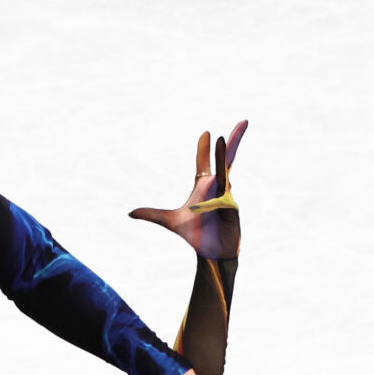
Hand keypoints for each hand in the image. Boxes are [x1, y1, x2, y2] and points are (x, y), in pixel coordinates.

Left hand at [129, 120, 246, 260]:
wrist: (211, 253)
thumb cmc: (196, 235)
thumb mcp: (170, 222)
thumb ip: (152, 214)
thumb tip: (130, 213)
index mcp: (204, 186)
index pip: (204, 163)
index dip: (204, 148)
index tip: (205, 133)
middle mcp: (218, 187)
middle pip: (226, 159)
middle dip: (233, 140)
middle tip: (243, 121)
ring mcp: (227, 196)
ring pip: (224, 175)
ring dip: (222, 156)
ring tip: (221, 137)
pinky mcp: (233, 209)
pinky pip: (223, 201)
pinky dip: (216, 202)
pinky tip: (208, 209)